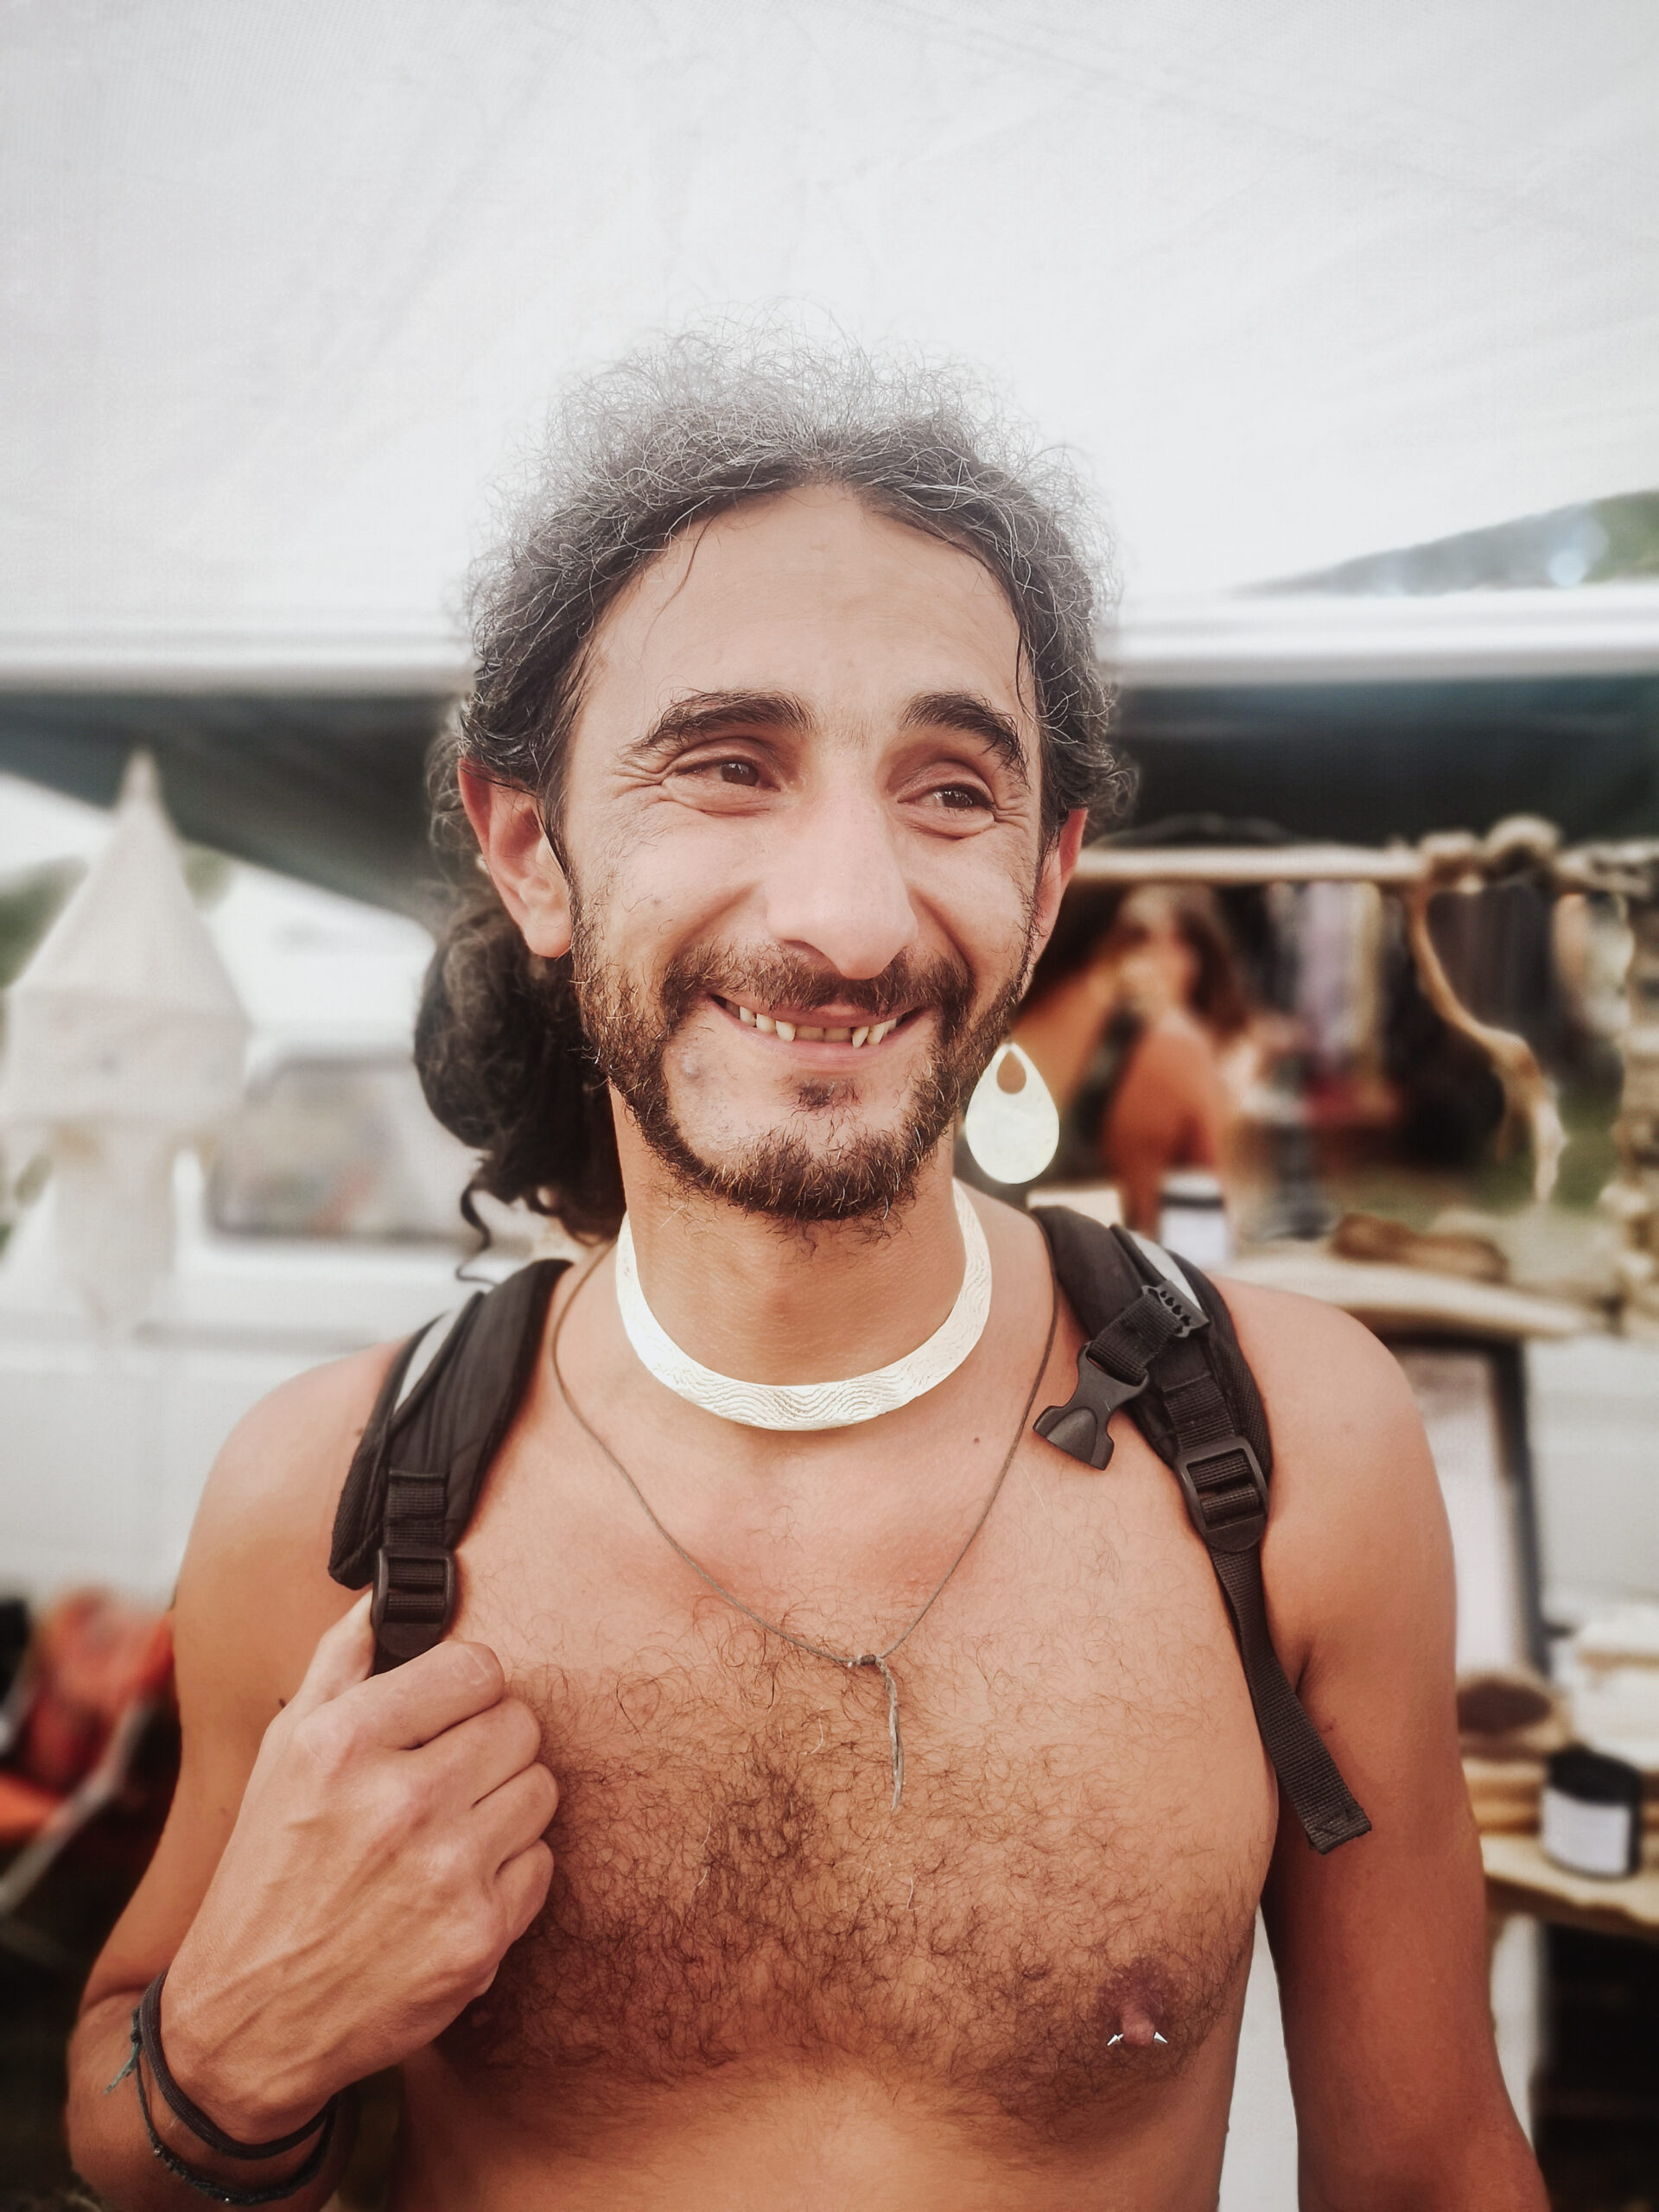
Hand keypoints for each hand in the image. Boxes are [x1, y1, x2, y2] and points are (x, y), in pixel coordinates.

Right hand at [159, 1593, 555, 2138]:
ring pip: (540, 1789)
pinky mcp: (478, 1937)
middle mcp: (398, 1803)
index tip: (449, 1711)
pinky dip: (511, 1871)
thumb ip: (340, 1663)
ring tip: (453, 1829)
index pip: (477, 1666)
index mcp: (345, 1744)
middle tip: (452, 1774)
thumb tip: (386, 1592)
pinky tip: (458, 1885)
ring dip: (507, 1804)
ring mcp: (445, 1873)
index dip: (469, 1687)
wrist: (247, 2021)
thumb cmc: (269, 1871)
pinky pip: (542, 1863)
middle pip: (520, 1724)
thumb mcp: (282, 1755)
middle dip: (491, 1743)